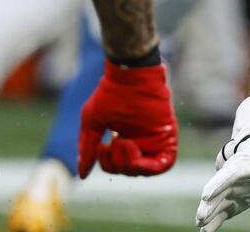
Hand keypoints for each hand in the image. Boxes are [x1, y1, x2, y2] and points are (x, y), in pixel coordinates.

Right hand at [78, 61, 176, 177]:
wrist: (130, 75)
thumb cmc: (110, 94)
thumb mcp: (93, 123)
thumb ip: (88, 149)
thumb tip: (82, 174)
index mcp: (124, 140)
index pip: (117, 167)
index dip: (107, 163)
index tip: (102, 145)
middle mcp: (140, 142)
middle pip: (130, 171)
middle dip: (117, 164)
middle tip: (113, 140)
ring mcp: (155, 140)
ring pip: (146, 171)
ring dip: (131, 164)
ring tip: (123, 141)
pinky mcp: (167, 137)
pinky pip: (165, 164)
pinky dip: (151, 166)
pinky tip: (135, 151)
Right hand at [195, 94, 249, 231]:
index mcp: (245, 165)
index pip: (230, 175)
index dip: (219, 184)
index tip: (206, 195)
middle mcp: (233, 176)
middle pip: (218, 190)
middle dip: (209, 203)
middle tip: (200, 216)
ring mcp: (230, 188)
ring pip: (216, 202)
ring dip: (208, 213)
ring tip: (200, 226)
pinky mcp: (232, 198)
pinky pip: (220, 211)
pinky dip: (213, 220)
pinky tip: (205, 231)